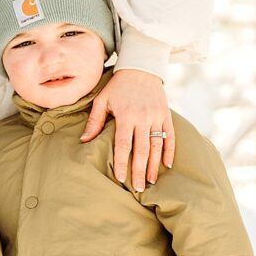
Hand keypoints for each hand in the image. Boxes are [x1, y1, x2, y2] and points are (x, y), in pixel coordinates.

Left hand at [80, 69, 173, 189]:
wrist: (141, 66)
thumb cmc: (117, 85)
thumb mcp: (103, 100)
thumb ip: (95, 121)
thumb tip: (84, 141)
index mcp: (126, 115)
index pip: (123, 145)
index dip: (122, 162)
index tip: (120, 178)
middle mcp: (143, 117)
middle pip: (142, 149)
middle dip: (140, 170)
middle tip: (139, 188)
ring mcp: (157, 116)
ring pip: (157, 145)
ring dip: (155, 165)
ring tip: (151, 181)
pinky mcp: (166, 115)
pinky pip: (170, 136)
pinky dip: (170, 151)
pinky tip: (167, 164)